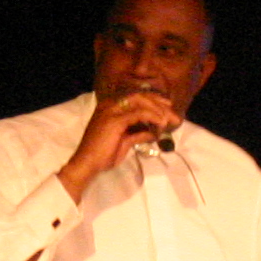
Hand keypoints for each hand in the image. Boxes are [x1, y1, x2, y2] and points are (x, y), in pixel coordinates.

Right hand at [58, 86, 181, 199]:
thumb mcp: (124, 142)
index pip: (136, 98)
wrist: (87, 163)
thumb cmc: (103, 155)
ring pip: (141, 102)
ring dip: (158, 110)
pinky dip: (153, 117)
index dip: (153, 100)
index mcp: (110, 107)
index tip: (167, 107)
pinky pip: (140, 113)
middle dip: (159, 103)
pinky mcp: (116, 119)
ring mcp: (112, 110)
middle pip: (140, 97)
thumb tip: (153, 133)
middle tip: (173, 114)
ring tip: (169, 120)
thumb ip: (137, 134)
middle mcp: (110, 104)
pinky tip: (161, 124)